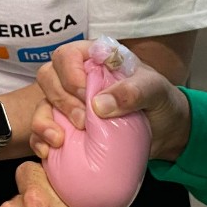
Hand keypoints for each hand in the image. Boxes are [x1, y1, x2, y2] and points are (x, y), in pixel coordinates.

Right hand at [31, 39, 192, 162]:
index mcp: (95, 59)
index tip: (85, 93)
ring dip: (43, 121)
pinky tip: (48, 152)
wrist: (166, 131)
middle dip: (60, 99)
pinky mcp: (66, 128)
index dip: (69, 73)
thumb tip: (98, 106)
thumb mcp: (155, 91)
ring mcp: (69, 103)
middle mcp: (76, 77)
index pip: (67, 55)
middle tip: (82, 120)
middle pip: (48, 77)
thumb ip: (133, 91)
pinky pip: (41, 131)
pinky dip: (40, 140)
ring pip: (41, 103)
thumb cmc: (159, 101)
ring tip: (59, 140)